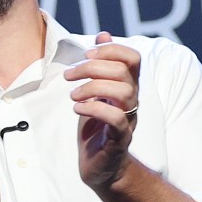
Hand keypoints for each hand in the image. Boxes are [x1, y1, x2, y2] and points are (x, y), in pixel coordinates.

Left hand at [64, 33, 140, 189]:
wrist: (100, 167)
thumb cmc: (97, 127)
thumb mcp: (95, 92)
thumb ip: (100, 65)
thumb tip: (104, 34)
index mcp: (127, 86)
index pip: (133, 58)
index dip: (111, 49)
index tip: (87, 54)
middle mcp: (132, 100)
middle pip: (123, 72)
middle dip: (91, 68)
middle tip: (68, 76)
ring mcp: (128, 119)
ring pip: (123, 92)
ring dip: (92, 88)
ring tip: (73, 95)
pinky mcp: (120, 139)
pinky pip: (117, 118)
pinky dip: (94, 109)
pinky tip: (77, 109)